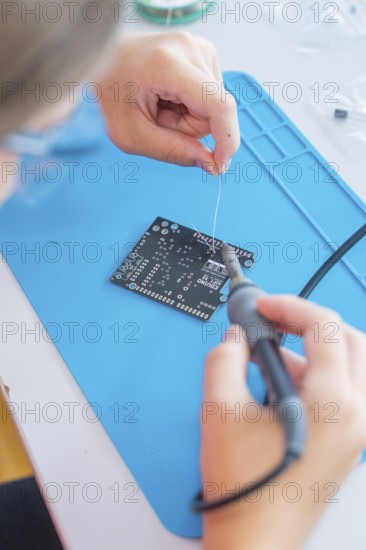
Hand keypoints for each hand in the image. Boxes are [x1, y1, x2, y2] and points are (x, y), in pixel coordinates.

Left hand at [100, 31, 239, 173]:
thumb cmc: (109, 95)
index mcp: (166, 64)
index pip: (218, 105)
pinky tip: (167, 94)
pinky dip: (189, 103)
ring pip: (213, 106)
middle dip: (188, 128)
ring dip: (187, 115)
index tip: (220, 164)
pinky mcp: (202, 51)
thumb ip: (172, 151)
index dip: (227, 139)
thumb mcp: (131, 135)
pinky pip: (209, 96)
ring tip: (159, 103)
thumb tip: (211, 164)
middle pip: (213, 112)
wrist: (101, 60)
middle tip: (156, 118)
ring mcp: (197, 45)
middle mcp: (188, 47)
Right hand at [201, 295, 365, 549]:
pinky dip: (316, 374)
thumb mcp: (221, 411)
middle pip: (351, 340)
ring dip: (314, 348)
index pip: (324, 328)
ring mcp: (356, 430)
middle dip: (312, 321)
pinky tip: (280, 381)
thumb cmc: (246, 491)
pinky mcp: (347, 441)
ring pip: (351, 364)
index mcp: (332, 403)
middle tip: (278, 318)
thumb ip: (225, 359)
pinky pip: (342, 390)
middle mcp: (355, 415)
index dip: (290, 306)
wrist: (256, 539)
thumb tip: (235, 339)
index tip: (264, 306)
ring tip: (272, 352)